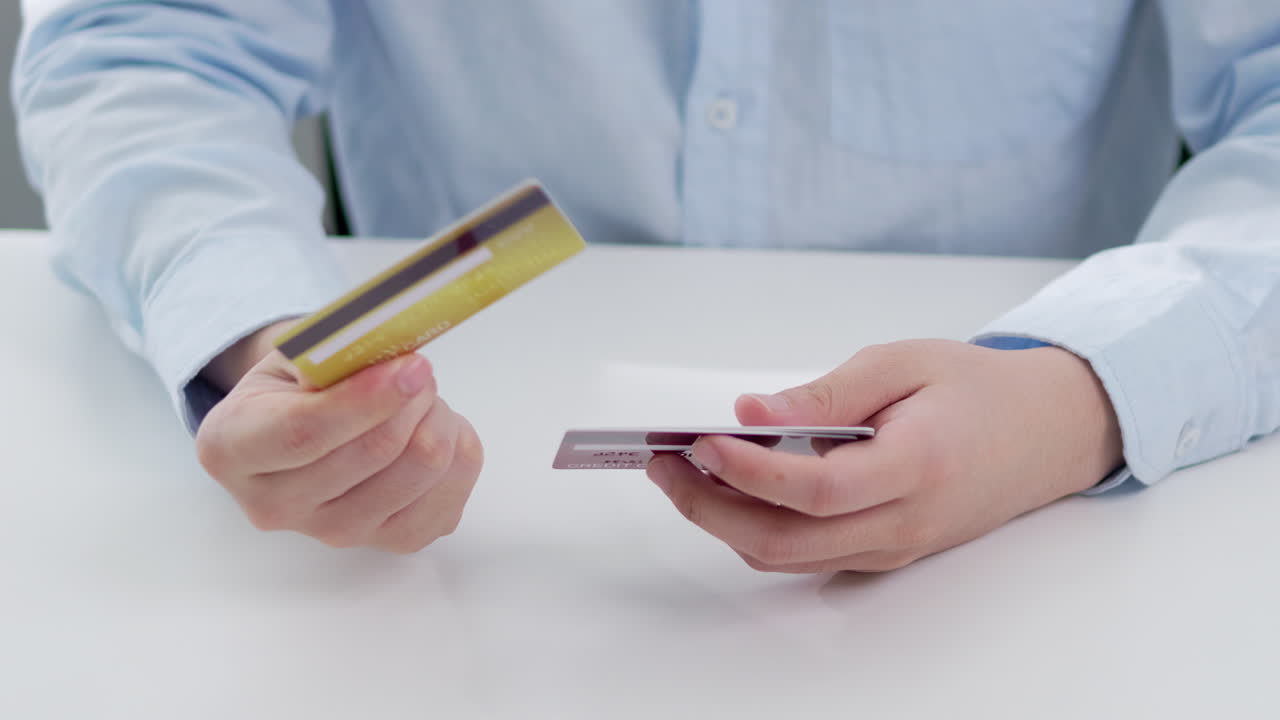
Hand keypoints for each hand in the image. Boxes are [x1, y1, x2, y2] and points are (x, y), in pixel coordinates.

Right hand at [195, 322, 482, 551]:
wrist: (304, 425)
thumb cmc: (297, 383)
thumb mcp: (296, 351)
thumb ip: (335, 353)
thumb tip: (398, 360)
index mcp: (231, 448)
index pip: (304, 432)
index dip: (367, 399)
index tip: (413, 367)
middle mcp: (273, 506)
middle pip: (373, 452)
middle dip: (413, 397)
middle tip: (418, 368)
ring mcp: (333, 533)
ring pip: (418, 471)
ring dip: (438, 419)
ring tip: (423, 397)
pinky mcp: (390, 542)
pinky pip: (449, 496)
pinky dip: (458, 451)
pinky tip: (436, 429)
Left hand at [646, 340, 1122, 572]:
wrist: (1048, 433)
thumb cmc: (979, 389)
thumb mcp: (904, 362)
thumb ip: (827, 394)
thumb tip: (751, 415)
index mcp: (918, 466)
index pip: (816, 490)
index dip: (749, 472)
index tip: (699, 440)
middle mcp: (905, 522)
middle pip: (787, 542)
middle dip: (711, 508)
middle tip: (664, 462)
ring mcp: (895, 546)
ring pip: (790, 557)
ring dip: (725, 520)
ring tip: (682, 469)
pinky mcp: (886, 551)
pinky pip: (809, 553)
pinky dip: (759, 525)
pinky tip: (731, 485)